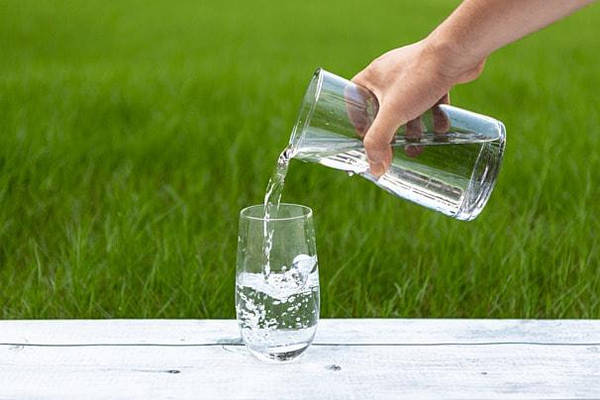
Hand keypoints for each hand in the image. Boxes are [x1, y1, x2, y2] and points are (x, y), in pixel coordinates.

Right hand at [352, 38, 484, 176]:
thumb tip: (375, 170)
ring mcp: (413, 74)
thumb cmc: (420, 77)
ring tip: (420, 146)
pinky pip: (429, 100)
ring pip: (408, 106)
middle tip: (395, 149)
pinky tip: (441, 129)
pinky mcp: (435, 75)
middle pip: (382, 108)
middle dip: (391, 131)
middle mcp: (390, 73)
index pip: (354, 98)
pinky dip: (433, 116)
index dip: (356, 118)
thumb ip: (379, 142)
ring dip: (413, 128)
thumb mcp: (393, 114)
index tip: (365, 136)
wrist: (457, 52)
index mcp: (372, 77)